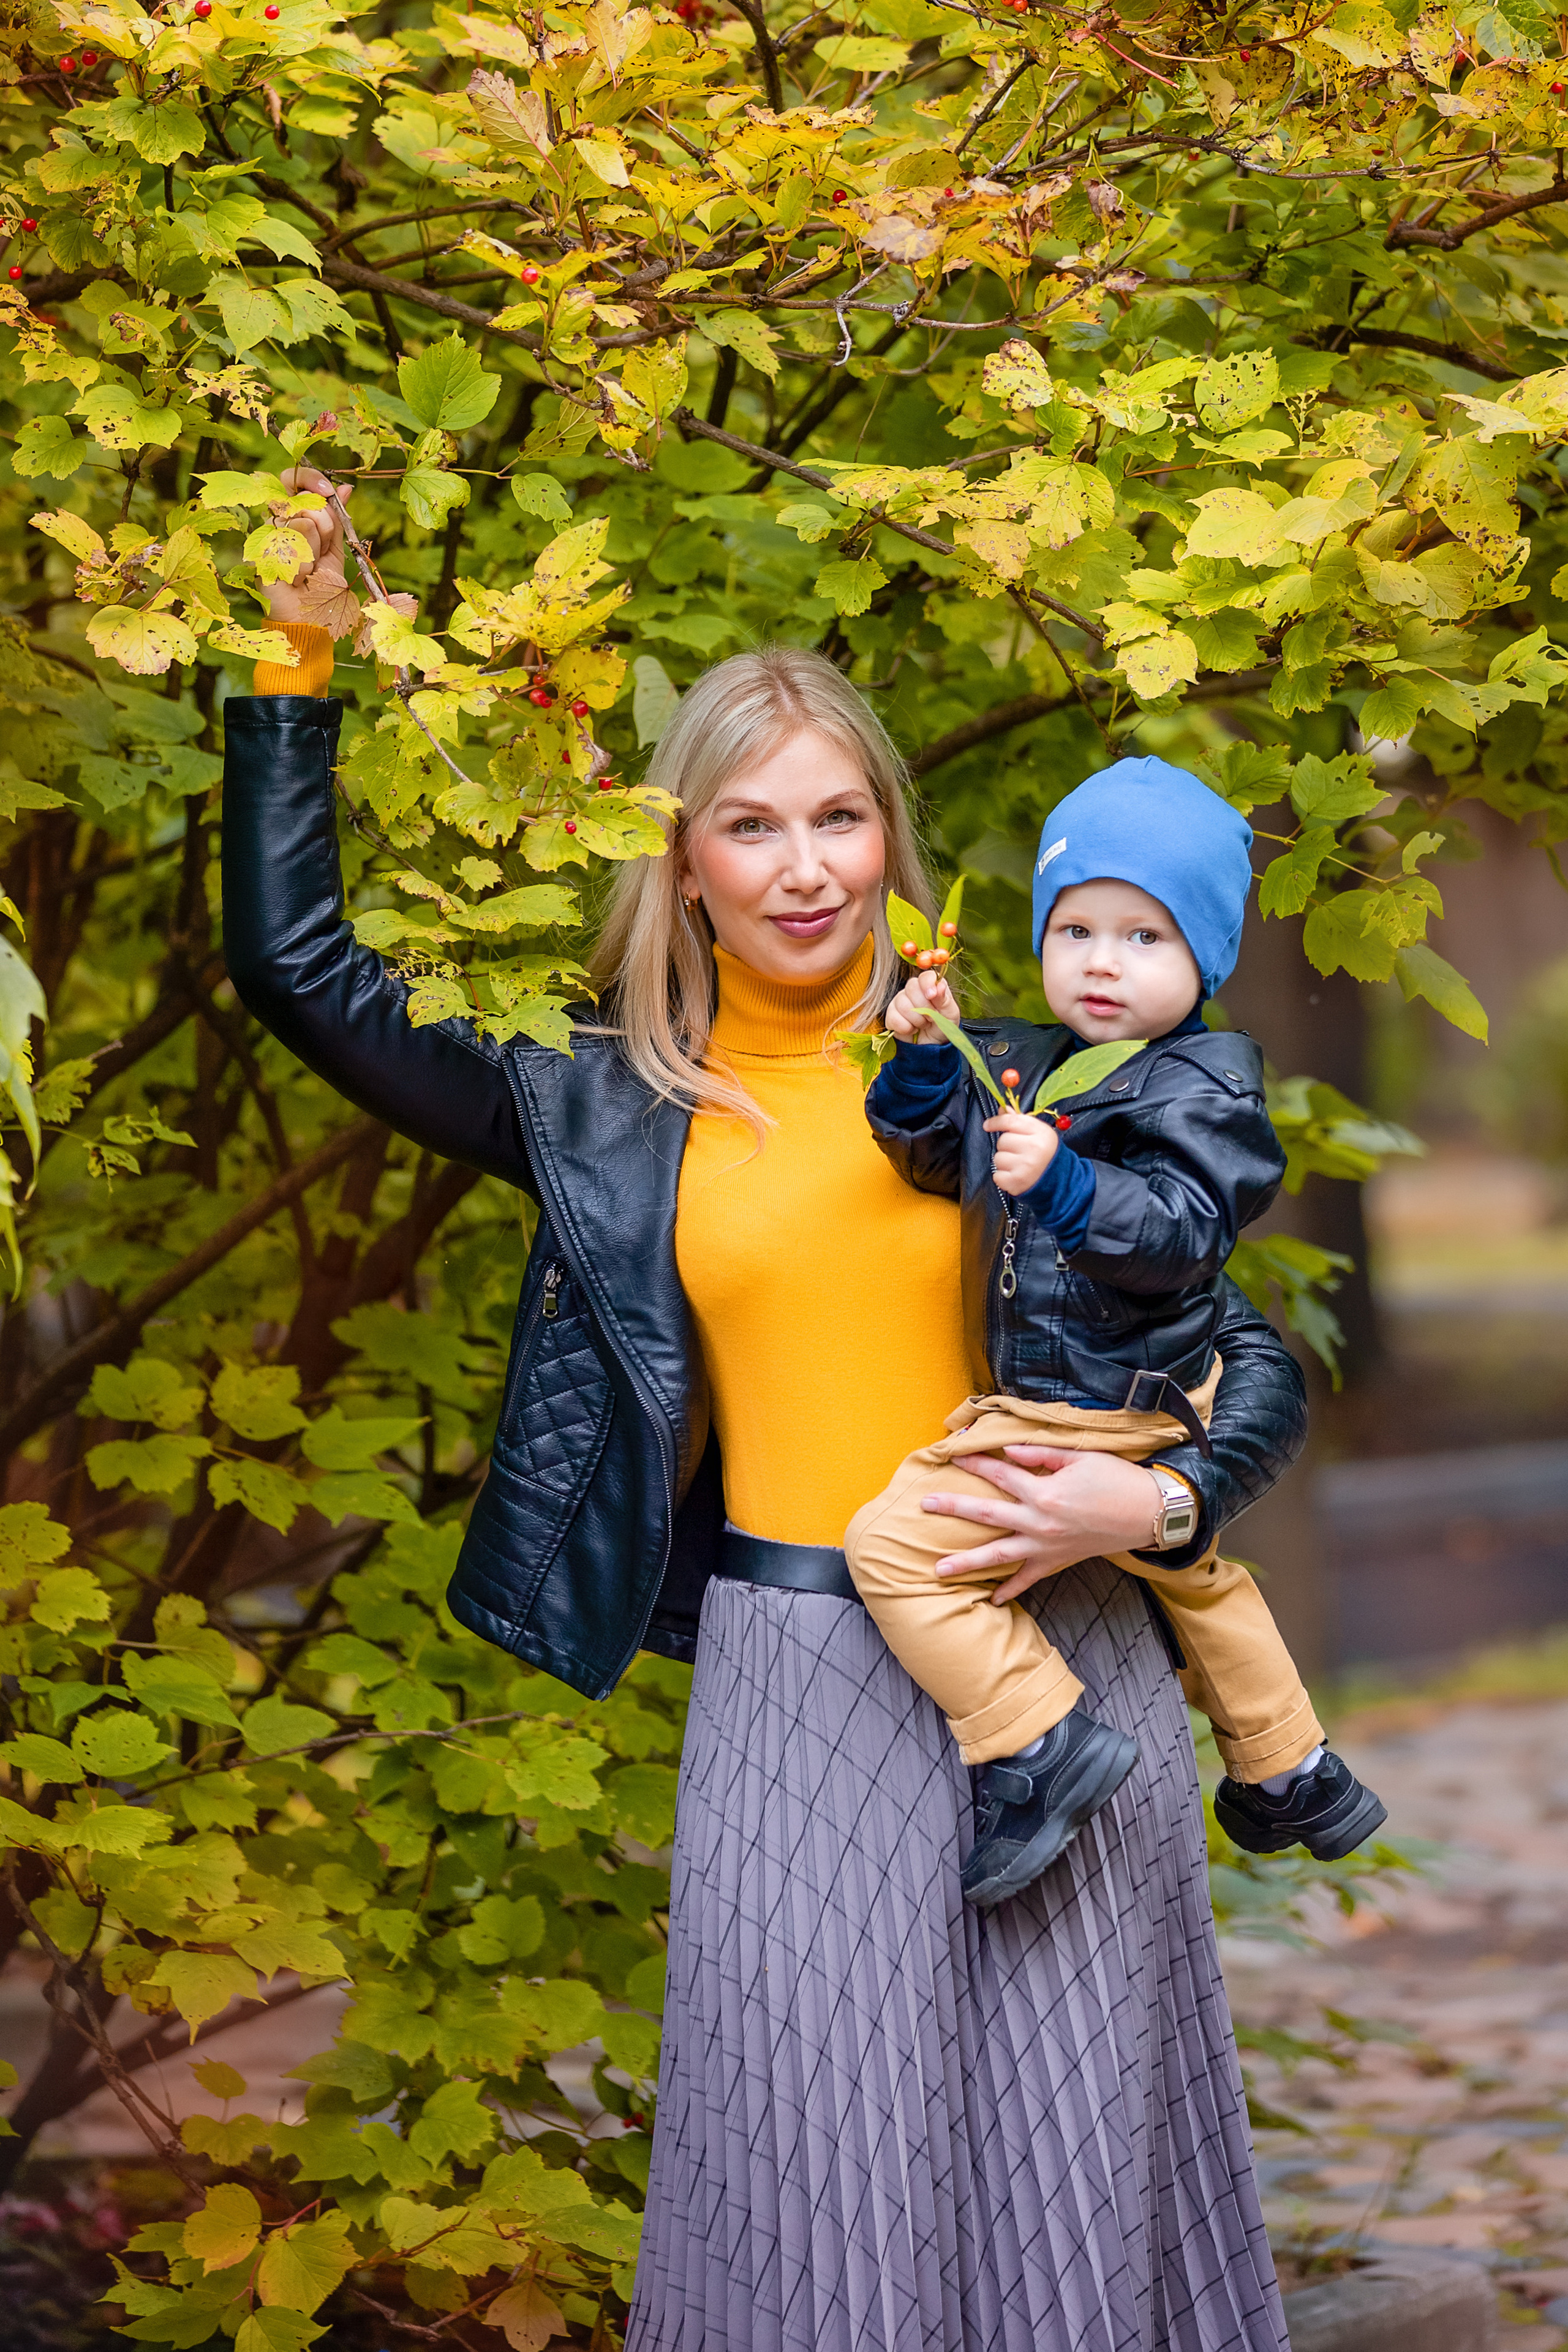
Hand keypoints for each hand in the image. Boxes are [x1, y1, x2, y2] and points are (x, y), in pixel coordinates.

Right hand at [265, 465, 349, 622]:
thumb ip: (336, 518)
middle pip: (304, 501)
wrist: (308, 616)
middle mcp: (274, 521)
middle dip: (324, 526)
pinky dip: (303, 569)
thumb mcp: (334, 548)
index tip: (329, 491)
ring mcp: (264, 537)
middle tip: (321, 549)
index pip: (292, 479)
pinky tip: (298, 580)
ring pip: (302, 524)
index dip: (311, 480)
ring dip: (315, 552)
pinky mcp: (259, 556)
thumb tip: (345, 488)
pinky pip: (292, 550)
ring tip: (309, 570)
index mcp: (290, 514)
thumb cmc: (320, 584)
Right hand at [886, 966, 959, 1043]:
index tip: (932, 995)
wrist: (931, 1046)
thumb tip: (939, 985)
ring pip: (903, 1004)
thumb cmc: (942, 1028)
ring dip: (916, 1020)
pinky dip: (906, 1027)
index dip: (927, 984)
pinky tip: (911, 1029)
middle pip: (912, 988)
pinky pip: (894, 1018)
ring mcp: (900, 1001)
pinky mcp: (891, 1015)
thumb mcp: (950, 1014)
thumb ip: (945, 999)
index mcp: (930, 986)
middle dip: (924, 1008)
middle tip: (931, 1018)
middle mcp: (914, 990)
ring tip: (922, 1024)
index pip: (925, 976)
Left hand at [924, 1445, 1162, 1602]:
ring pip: (998, 1555)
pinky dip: (1010, 1590)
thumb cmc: (1116, 1480)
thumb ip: (1042, 1454)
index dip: (976, 1462)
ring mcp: (1046, 1546)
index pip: (1000, 1473)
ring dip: (967, 1562)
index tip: (953, 1456)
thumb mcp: (1080, 1457)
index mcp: (1043, 1491)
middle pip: (986, 1514)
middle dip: (953, 1508)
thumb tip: (1010, 1449)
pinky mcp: (1057, 1561)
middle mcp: (1039, 1522)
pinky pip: (1028, 1579)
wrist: (1148, 1514)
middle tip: (924, 1505)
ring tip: (938, 1569)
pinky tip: (991, 1599)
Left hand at [984, 1108, 1056, 1195]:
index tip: (988, 1125)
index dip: (996, 1122)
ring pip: (998, 1158)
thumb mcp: (1038, 1132)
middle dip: (1006, 1146)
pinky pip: (997, 1175)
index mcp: (1041, 1132)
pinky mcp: (1017, 1182)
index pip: (1011, 1121)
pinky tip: (1015, 1175)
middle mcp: (1034, 1148)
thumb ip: (1019, 1120)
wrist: (1058, 1178)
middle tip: (1018, 1151)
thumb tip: (1002, 1109)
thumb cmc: (1045, 1153)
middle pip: (1002, 1140)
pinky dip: (1003, 1176)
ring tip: (1018, 1164)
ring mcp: (1025, 1166)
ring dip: (1004, 1162)